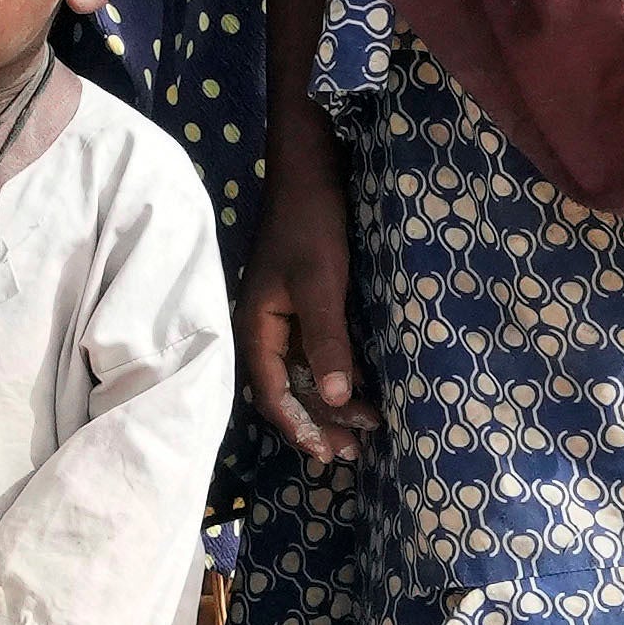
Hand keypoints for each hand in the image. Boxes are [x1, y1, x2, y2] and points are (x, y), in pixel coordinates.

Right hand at [238, 130, 366, 467]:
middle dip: (319, 424)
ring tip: (366, 429)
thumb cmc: (311, 226)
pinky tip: (360, 389)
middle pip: (287, 392)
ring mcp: (284, 320)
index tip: (331, 453)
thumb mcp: (321, 284)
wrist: (310, 171)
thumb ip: (326, 340)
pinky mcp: (304, 307)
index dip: (301, 428)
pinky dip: (336, 377)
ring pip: (304, 376)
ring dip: (330, 404)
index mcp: (257, 330)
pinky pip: (316, 355)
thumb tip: (334, 398)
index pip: (274, 395)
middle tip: (356, 453)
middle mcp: (266, 332)